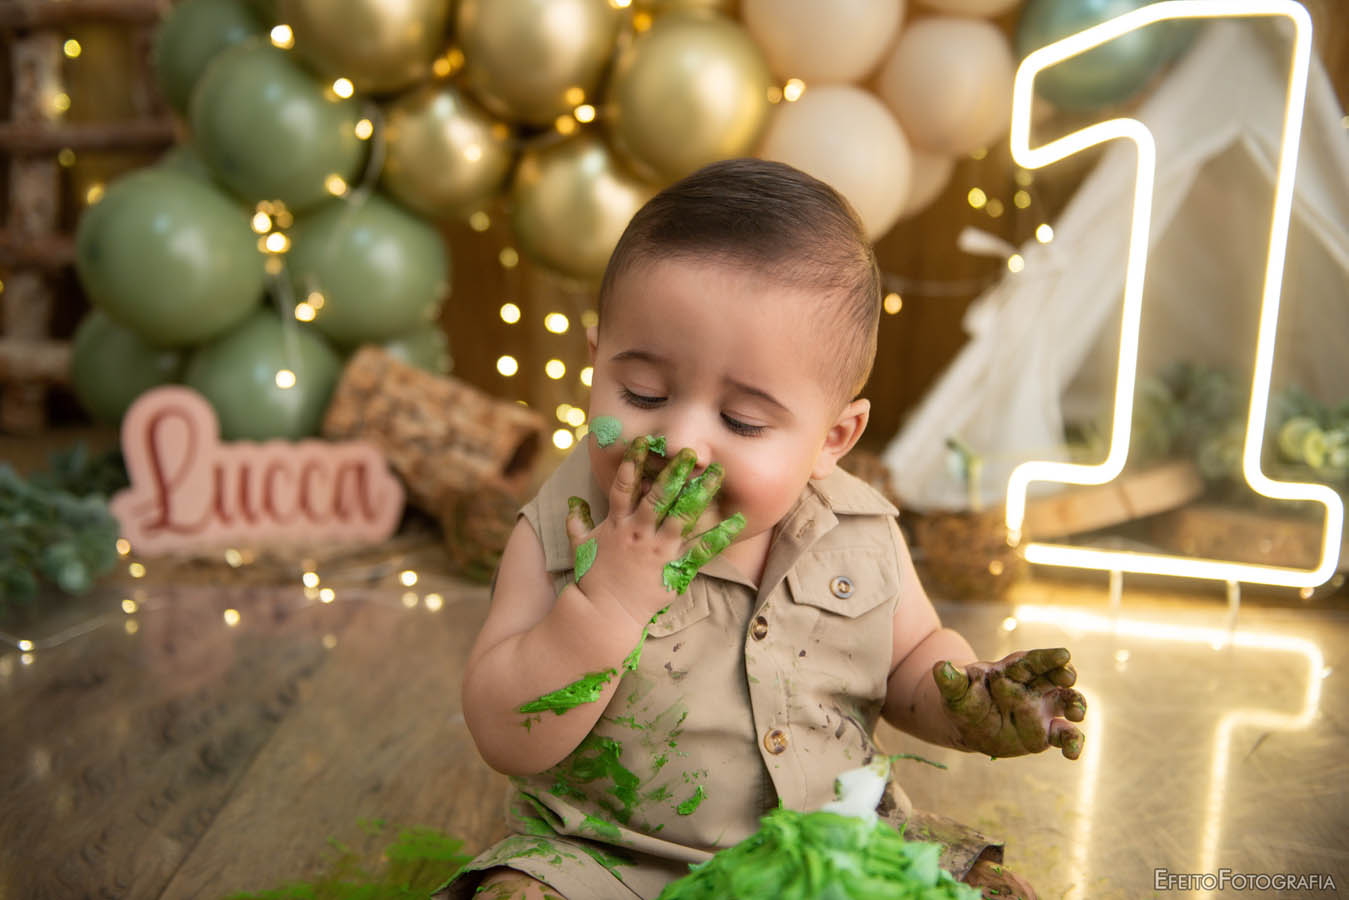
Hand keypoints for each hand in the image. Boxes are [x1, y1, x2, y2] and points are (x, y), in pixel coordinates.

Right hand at [564, 436, 744, 625]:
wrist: (604, 614)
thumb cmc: (593, 579)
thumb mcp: (579, 547)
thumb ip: (576, 523)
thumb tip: (572, 503)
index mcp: (617, 524)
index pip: (624, 487)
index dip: (633, 462)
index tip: (644, 441)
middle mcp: (639, 533)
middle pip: (659, 497)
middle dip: (675, 473)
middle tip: (691, 452)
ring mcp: (658, 550)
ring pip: (683, 517)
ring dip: (701, 494)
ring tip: (717, 474)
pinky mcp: (674, 569)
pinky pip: (701, 550)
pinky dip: (719, 536)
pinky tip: (737, 522)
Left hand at [933, 647, 1085, 759]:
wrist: (969, 724)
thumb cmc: (964, 699)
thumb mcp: (955, 691)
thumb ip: (951, 680)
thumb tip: (939, 667)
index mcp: (1012, 671)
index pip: (1032, 661)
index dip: (1048, 658)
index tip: (1064, 655)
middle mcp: (1032, 686)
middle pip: (1055, 676)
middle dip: (1065, 674)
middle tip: (1069, 676)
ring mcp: (1042, 708)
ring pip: (1067, 702)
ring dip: (1076, 705)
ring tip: (1077, 713)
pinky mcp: (1046, 732)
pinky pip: (1064, 735)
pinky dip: (1073, 743)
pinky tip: (1073, 754)